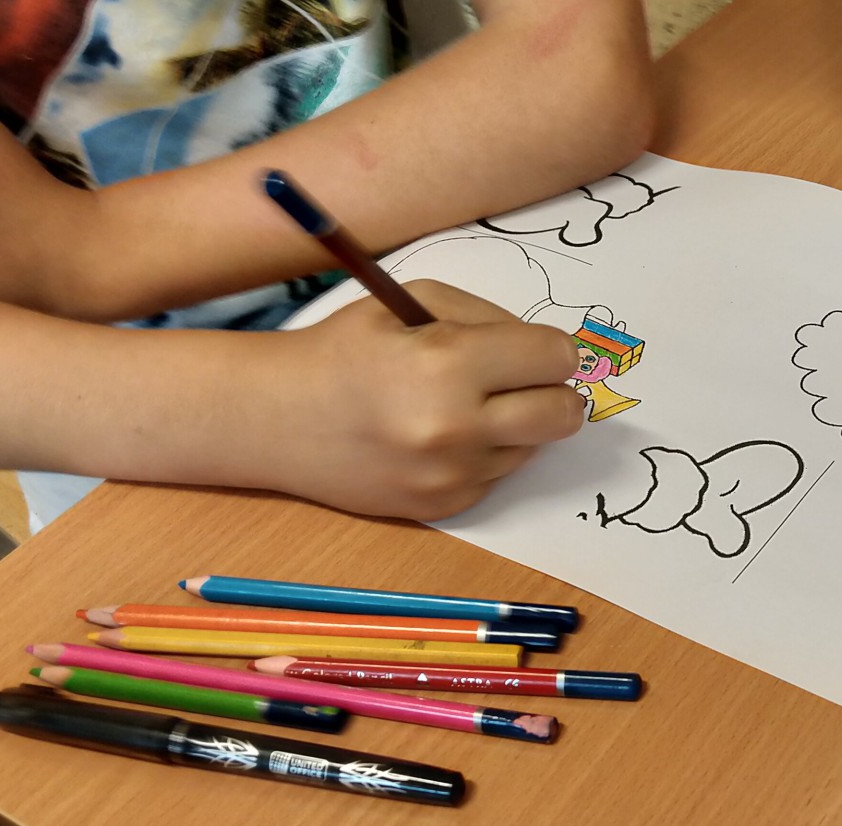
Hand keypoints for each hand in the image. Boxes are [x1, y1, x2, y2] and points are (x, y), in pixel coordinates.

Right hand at [250, 280, 586, 520]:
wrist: (277, 420)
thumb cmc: (345, 350)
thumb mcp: (411, 303)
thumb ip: (488, 319)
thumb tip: (550, 352)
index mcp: (448, 363)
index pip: (555, 357)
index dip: (550, 349)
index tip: (534, 350)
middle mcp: (456, 427)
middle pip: (564, 413)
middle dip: (555, 391)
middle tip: (525, 380)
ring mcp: (451, 475)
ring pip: (533, 447)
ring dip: (514, 425)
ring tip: (462, 407)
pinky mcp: (444, 507)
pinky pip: (497, 475)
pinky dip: (483, 455)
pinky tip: (438, 438)